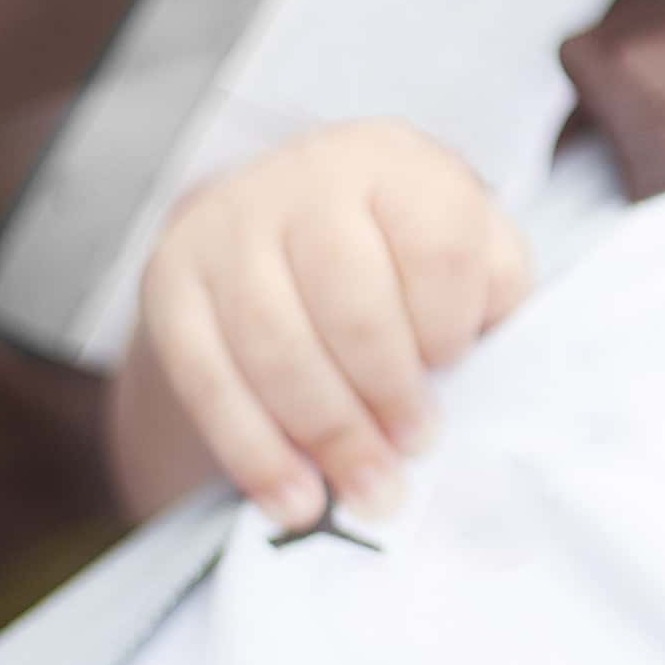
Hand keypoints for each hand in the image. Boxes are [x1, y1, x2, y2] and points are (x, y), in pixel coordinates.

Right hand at [116, 121, 532, 523]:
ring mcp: (228, 228)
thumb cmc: (400, 247)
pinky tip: (296, 501)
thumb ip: (494, 291)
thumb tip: (493, 370)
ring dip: (327, 433)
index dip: (450, 322)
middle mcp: (306, 180)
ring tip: (370, 491)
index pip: (436, 244)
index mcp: (395, 163)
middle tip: (417, 450)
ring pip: (275, 346)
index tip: (454, 369)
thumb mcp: (467, 243)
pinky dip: (256, 454)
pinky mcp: (170, 281)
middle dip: (389, 391)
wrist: (283, 222)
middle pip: (350, 301)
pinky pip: (208, 380)